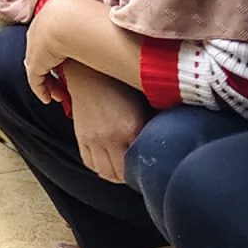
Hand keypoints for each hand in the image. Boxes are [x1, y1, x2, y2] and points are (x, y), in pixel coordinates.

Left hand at [22, 0, 84, 102]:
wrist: (72, 22)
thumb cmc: (89, 19)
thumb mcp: (89, 19)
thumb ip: (91, 28)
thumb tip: (105, 32)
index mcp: (51, 15)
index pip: (52, 36)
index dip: (61, 52)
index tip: (74, 64)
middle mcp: (38, 29)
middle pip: (44, 53)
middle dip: (55, 69)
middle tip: (67, 83)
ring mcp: (34, 45)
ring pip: (39, 68)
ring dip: (50, 83)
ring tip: (62, 95)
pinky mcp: (34, 61)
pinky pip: (35, 80)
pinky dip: (41, 90)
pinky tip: (49, 99)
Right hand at [69, 68, 150, 183]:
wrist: (91, 71)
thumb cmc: (120, 83)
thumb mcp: (144, 101)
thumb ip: (153, 124)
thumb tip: (166, 141)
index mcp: (130, 127)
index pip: (140, 162)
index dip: (147, 169)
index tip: (152, 168)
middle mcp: (110, 136)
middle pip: (121, 174)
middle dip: (131, 176)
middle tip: (138, 171)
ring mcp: (94, 139)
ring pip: (105, 173)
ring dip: (115, 175)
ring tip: (123, 170)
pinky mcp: (81, 137)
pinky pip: (90, 164)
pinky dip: (99, 168)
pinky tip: (108, 162)